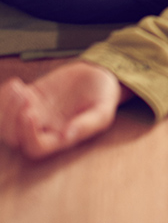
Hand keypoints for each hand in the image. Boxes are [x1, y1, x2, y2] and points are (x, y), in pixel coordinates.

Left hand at [0, 60, 128, 158]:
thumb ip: (88, 124)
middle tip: (26, 95)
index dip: (27, 134)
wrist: (100, 76)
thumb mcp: (103, 111)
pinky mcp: (30, 97)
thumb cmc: (104, 97)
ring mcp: (34, 113)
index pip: (35, 147)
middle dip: (12, 118)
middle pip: (13, 137)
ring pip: (5, 123)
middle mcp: (43, 129)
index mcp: (60, 138)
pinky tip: (16, 83)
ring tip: (19, 88)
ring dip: (5, 107)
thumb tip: (68, 136)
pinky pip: (7, 103)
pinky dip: (4, 95)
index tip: (30, 112)